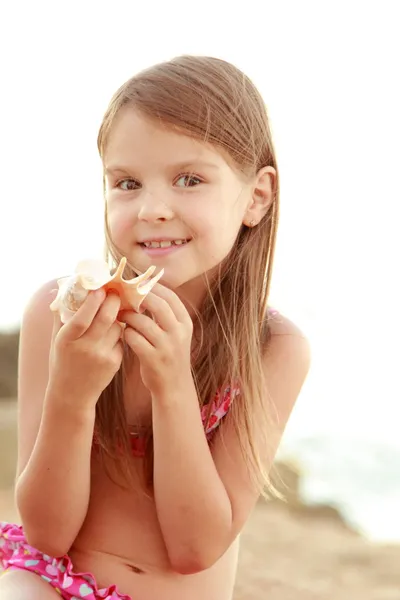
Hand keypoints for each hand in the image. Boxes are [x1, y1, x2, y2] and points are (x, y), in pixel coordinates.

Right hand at [48, 289, 123, 407]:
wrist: (72, 394)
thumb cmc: (63, 361)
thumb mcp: (57, 339)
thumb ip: (62, 315)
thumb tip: (68, 287)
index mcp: (67, 340)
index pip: (82, 317)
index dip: (93, 301)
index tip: (100, 289)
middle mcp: (85, 348)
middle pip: (106, 318)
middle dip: (113, 301)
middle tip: (115, 293)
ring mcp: (102, 356)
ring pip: (118, 326)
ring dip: (117, 317)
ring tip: (110, 316)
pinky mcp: (114, 363)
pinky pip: (121, 339)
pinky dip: (118, 334)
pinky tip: (109, 337)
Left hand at [119, 284, 192, 396]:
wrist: (174, 387)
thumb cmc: (169, 355)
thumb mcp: (175, 334)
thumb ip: (165, 315)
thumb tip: (145, 289)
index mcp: (185, 323)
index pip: (170, 296)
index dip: (153, 287)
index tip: (138, 283)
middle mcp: (178, 333)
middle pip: (158, 305)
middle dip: (138, 298)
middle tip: (125, 295)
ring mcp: (167, 347)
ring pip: (142, 322)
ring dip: (128, 316)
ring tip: (120, 315)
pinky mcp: (153, 359)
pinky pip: (134, 339)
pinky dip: (126, 333)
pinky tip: (123, 333)